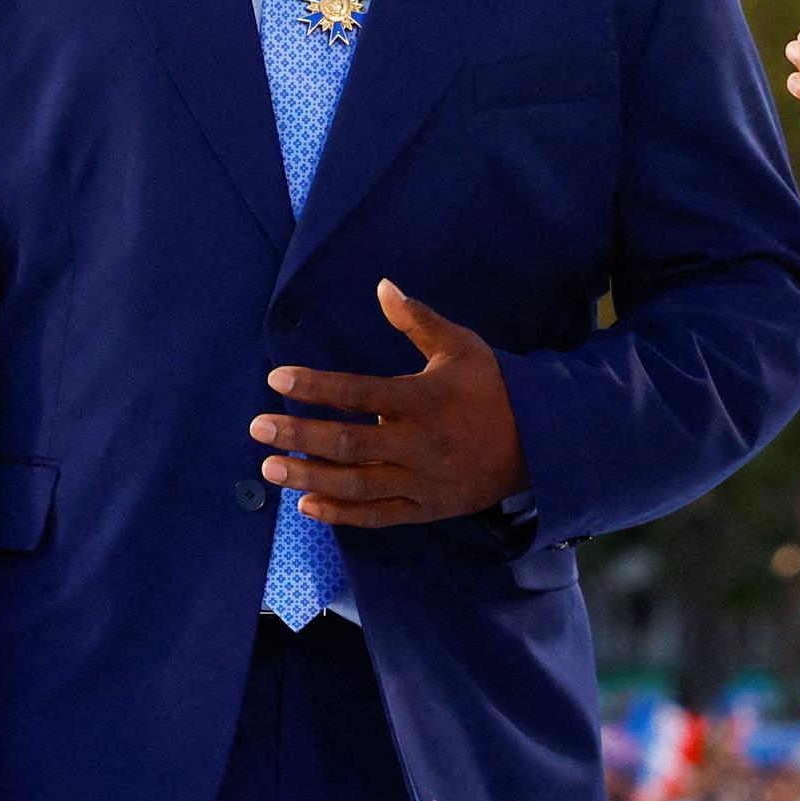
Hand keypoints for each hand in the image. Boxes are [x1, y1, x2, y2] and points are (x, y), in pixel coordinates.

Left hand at [254, 279, 528, 525]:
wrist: (542, 443)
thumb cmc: (494, 388)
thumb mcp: (462, 346)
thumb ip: (418, 320)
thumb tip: (382, 285)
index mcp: (422, 399)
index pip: (358, 392)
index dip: (315, 387)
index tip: (277, 379)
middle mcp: (417, 443)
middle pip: (347, 442)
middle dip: (298, 435)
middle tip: (257, 429)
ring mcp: (420, 480)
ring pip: (356, 483)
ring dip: (309, 477)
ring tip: (270, 469)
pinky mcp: (425, 507)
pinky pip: (377, 515)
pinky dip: (341, 514)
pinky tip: (307, 505)